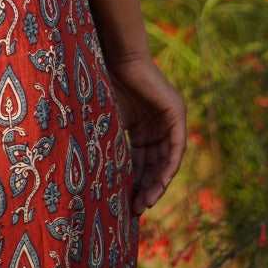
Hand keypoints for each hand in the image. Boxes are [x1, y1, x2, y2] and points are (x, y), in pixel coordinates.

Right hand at [105, 51, 186, 214]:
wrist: (115, 57)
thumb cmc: (103, 83)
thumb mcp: (106, 122)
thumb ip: (107, 143)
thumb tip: (91, 174)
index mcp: (139, 127)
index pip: (140, 161)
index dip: (134, 183)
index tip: (126, 204)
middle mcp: (157, 126)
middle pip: (154, 164)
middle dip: (146, 188)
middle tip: (136, 210)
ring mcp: (169, 119)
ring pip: (166, 160)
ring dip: (158, 183)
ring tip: (146, 203)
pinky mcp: (176, 113)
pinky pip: (177, 147)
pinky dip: (169, 166)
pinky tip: (161, 183)